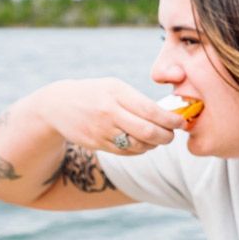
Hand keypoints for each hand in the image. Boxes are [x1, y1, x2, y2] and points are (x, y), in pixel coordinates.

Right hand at [35, 78, 184, 154]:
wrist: (57, 105)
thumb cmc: (96, 94)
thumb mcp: (115, 87)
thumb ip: (138, 100)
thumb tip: (169, 115)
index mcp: (117, 93)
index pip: (151, 110)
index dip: (170, 120)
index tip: (181, 122)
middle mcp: (109, 112)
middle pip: (148, 132)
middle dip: (166, 136)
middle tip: (172, 134)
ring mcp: (102, 130)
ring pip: (139, 145)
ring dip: (154, 144)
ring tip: (157, 138)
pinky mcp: (98, 144)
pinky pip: (127, 152)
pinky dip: (140, 149)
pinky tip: (143, 143)